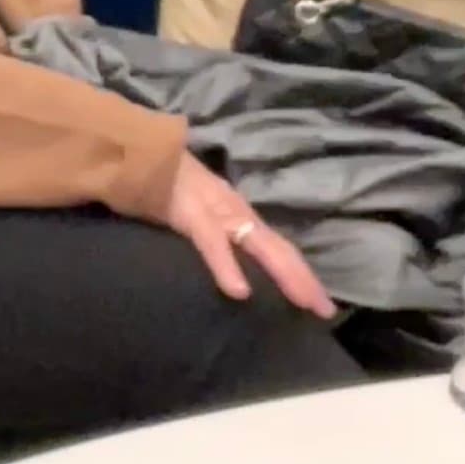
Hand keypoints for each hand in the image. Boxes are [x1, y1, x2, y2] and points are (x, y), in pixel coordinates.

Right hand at [163, 153, 333, 319]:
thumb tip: (230, 267)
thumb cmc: (166, 186)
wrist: (138, 153)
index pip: (279, 248)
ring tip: (303, 301)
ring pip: (261, 246)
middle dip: (305, 280)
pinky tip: (239, 291)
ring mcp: (218, 211)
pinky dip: (227, 267)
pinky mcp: (192, 214)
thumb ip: (214, 233)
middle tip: (326, 311)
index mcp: (238, 215)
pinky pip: (212, 244)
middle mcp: (238, 213)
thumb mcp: (197, 212)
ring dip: (285, 274)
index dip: (301, 274)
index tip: (321, 304)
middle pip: (280, 250)